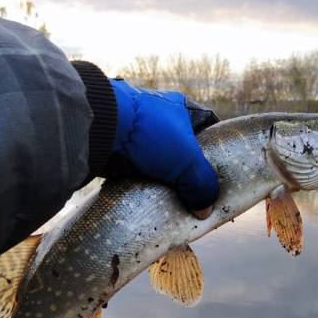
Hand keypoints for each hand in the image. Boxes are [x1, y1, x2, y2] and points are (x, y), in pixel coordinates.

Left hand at [108, 79, 218, 214]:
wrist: (99, 129)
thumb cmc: (150, 136)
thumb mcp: (186, 161)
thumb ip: (201, 185)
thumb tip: (205, 210)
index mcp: (180, 107)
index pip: (207, 125)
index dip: (215, 147)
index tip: (219, 170)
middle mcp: (159, 115)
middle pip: (181, 147)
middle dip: (187, 170)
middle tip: (195, 193)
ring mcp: (136, 131)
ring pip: (158, 160)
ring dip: (163, 178)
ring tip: (172, 200)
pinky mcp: (117, 147)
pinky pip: (136, 168)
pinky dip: (142, 182)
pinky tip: (147, 197)